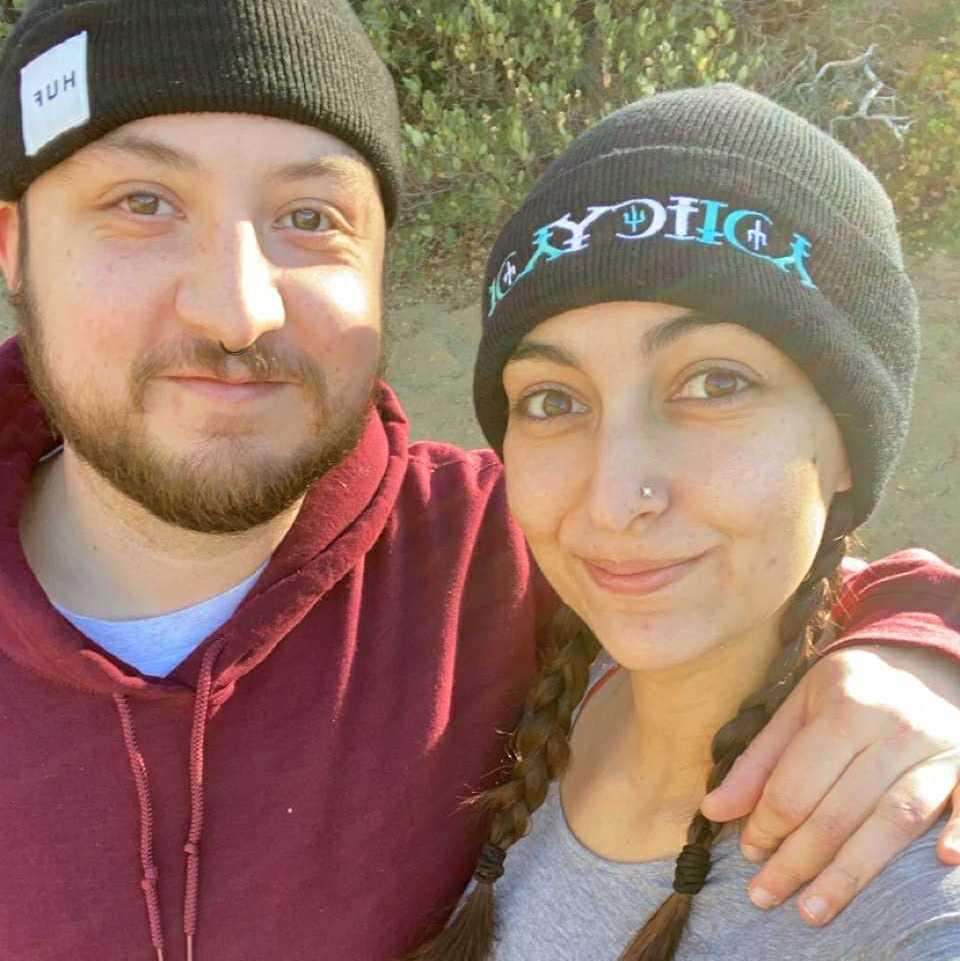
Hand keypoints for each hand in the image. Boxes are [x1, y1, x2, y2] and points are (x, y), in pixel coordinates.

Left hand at [700, 644, 959, 925]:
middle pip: (838, 810)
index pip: (796, 783)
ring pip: (893, 822)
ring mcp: (937, 749)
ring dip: (852, 873)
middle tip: (764, 895)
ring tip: (813, 909)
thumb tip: (714, 810)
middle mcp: (892, 728)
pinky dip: (959, 832)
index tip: (747, 853)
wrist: (922, 658)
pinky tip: (941, 864)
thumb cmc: (850, 686)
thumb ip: (759, 760)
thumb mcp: (798, 706)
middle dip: (796, 861)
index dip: (766, 824)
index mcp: (844, 707)